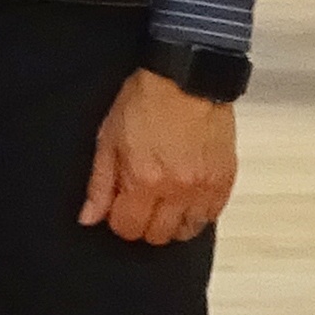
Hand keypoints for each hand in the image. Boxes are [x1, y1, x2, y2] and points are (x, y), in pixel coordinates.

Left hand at [80, 68, 236, 243]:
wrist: (187, 78)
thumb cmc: (148, 101)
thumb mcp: (108, 139)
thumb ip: (100, 184)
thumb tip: (90, 217)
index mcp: (144, 180)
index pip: (128, 228)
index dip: (118, 221)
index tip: (118, 209)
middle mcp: (177, 189)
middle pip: (158, 236)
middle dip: (144, 225)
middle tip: (140, 205)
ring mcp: (204, 187)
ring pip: (187, 231)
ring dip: (172, 223)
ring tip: (165, 202)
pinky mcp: (225, 179)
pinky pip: (211, 215)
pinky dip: (197, 213)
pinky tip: (187, 197)